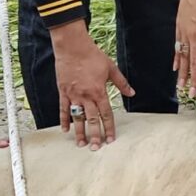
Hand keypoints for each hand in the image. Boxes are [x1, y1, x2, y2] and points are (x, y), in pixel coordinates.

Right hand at [50, 22, 133, 146]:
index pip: (106, 114)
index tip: (111, 140)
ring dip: (79, 132)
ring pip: (77, 118)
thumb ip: (122, 83)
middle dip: (94, 135)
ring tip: (81, 144)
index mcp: (99, 92)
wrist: (73, 47)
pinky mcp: (63, 92)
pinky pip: (63, 109)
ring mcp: (73, 95)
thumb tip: (131, 93)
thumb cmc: (93, 56)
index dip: (109, 128)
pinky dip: (64, 120)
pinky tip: (65, 130)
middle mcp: (86, 96)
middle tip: (95, 148)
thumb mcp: (111, 68)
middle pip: (92, 120)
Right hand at [174, 0, 195, 97]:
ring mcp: (185, 32)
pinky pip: (177, 46)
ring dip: (183, 73)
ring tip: (181, 87)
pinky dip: (177, 58)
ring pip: (184, 57)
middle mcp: (195, 36)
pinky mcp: (179, 27)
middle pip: (194, 63)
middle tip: (193, 95)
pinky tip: (175, 67)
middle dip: (194, 81)